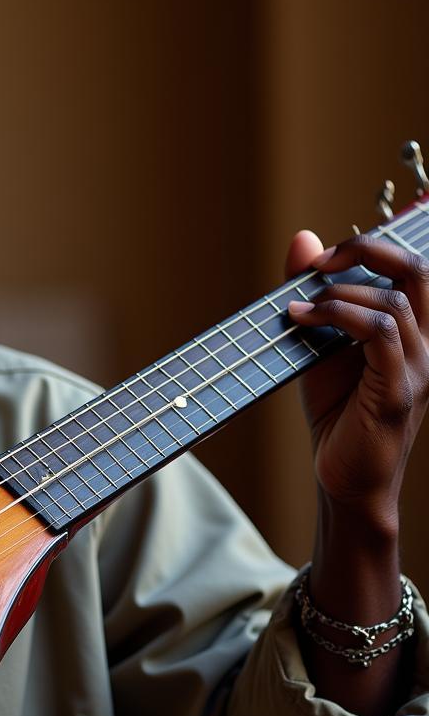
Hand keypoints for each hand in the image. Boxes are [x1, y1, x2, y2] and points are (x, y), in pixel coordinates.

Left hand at [285, 230, 428, 522]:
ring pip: (394, 303)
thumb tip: (305, 240)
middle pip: (418, 270)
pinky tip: (303, 320)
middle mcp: (426, 343)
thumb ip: (316, 293)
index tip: (323, 255)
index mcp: (414, 328)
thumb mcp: (319, 342)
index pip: (413, 267)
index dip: (375, 244)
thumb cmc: (336, 409)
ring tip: (299, 309)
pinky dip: (338, 318)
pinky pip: (380, 336)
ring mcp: (418, 367)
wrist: (342, 475)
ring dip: (338, 295)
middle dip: (366, 251)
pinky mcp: (398, 391)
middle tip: (320, 264)